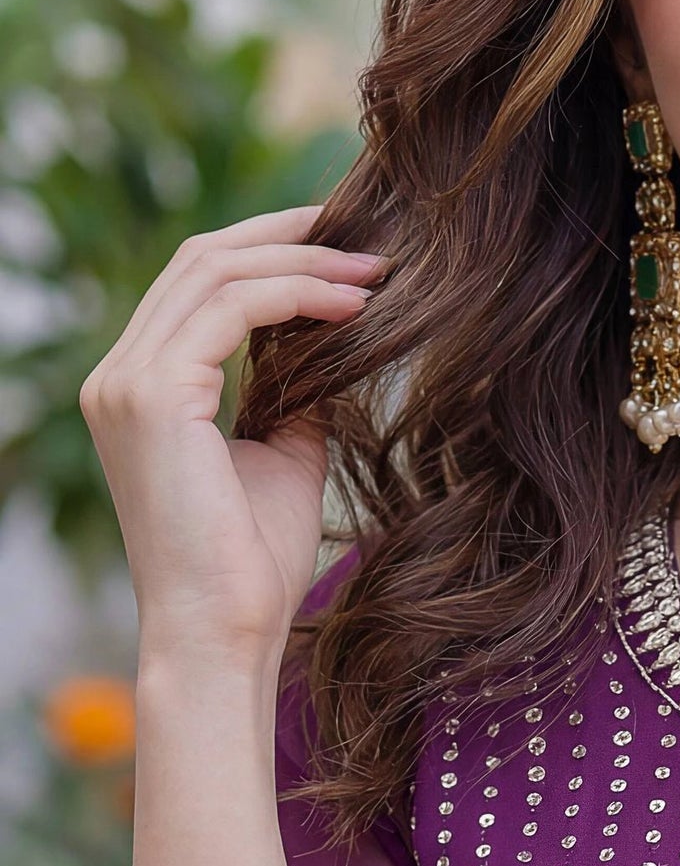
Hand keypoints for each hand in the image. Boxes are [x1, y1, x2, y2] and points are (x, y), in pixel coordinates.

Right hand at [80, 203, 385, 665]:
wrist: (224, 629)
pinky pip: (233, 307)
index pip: (199, 281)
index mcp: (140, 386)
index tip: (348, 246)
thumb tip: (335, 337)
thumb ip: (293, 389)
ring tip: (376, 272)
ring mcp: (127, 382)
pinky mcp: (153, 395)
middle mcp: (119, 376)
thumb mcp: (283, 451)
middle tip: (369, 236)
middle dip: (291, 236)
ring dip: (305, 262)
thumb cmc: (251, 559)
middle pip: (204, 258)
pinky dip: (298, 293)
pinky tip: (355, 306)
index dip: (272, 248)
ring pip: (217, 270)